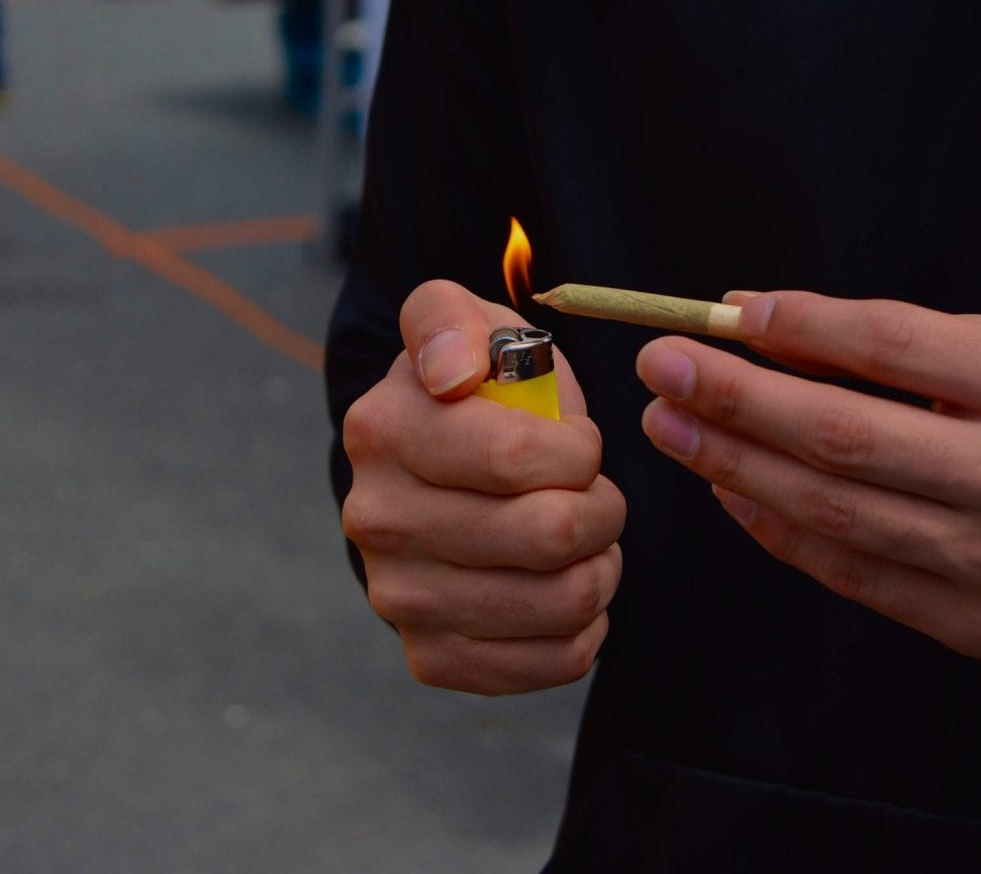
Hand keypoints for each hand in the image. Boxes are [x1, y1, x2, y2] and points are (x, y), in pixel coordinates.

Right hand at [342, 280, 625, 693]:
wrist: (434, 473)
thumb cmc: (474, 391)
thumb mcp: (462, 323)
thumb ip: (450, 320)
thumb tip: (452, 373)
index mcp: (384, 430)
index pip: (515, 458)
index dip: (579, 452)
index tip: (579, 445)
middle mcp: (377, 520)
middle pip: (549, 535)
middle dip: (603, 509)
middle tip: (596, 495)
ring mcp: (400, 598)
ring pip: (563, 602)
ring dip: (602, 565)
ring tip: (587, 538)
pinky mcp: (433, 657)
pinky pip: (554, 660)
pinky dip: (588, 623)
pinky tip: (566, 585)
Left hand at [636, 291, 980, 675]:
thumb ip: (904, 344)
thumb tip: (767, 324)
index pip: (893, 348)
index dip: (798, 329)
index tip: (724, 314)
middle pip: (845, 437)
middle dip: (736, 400)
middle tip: (666, 369)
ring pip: (834, 514)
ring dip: (736, 468)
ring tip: (677, 427)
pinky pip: (854, 576)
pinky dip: (781, 532)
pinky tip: (733, 493)